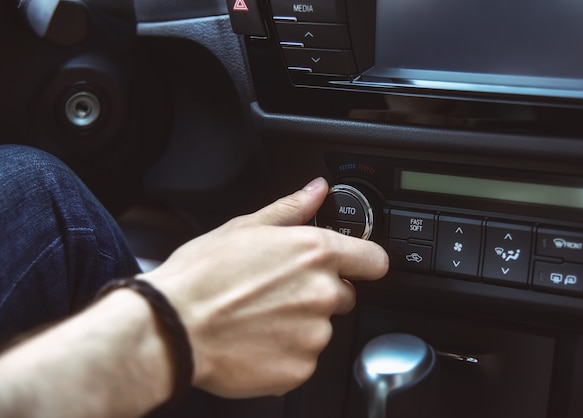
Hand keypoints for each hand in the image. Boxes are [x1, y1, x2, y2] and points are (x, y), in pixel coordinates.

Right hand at [140, 177, 388, 397]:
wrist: (172, 327)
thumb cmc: (201, 276)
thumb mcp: (245, 227)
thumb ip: (291, 209)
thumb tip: (317, 190)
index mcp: (315, 253)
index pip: (374, 260)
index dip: (364, 263)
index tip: (354, 267)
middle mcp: (322, 294)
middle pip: (344, 295)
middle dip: (319, 294)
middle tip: (279, 293)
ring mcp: (314, 335)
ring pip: (322, 328)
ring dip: (300, 325)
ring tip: (260, 318)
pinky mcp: (300, 369)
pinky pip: (304, 358)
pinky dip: (287, 353)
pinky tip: (257, 340)